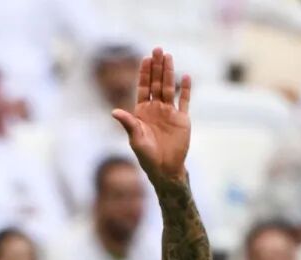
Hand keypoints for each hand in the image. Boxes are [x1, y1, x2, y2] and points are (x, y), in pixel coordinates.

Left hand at [112, 48, 191, 185]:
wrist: (165, 169)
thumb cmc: (147, 156)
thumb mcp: (136, 139)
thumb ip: (128, 123)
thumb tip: (114, 112)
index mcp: (142, 113)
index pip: (144, 88)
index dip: (145, 73)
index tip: (145, 58)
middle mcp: (156, 109)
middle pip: (156, 83)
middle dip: (157, 67)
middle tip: (158, 49)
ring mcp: (169, 113)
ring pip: (169, 88)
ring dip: (169, 72)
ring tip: (169, 56)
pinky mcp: (182, 119)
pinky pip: (185, 100)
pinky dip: (186, 89)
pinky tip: (186, 77)